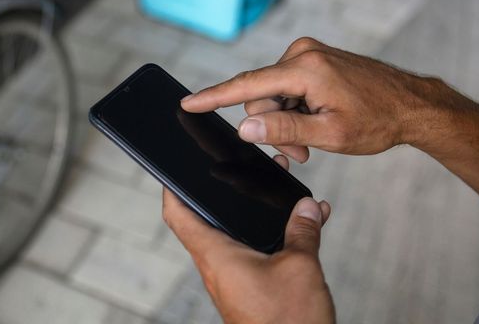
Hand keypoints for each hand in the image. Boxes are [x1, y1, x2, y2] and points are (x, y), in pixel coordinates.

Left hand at [163, 155, 334, 323]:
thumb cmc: (288, 322)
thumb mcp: (300, 266)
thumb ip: (303, 231)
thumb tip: (307, 206)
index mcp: (217, 256)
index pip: (178, 216)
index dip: (171, 189)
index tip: (173, 171)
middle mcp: (218, 267)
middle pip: (210, 220)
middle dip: (228, 194)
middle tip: (245, 172)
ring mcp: (233, 280)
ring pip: (238, 237)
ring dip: (256, 216)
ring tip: (282, 195)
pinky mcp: (250, 291)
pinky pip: (255, 254)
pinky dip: (273, 239)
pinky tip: (303, 229)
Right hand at [182, 37, 433, 160]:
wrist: (412, 105)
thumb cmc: (378, 120)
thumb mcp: (330, 134)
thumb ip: (284, 131)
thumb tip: (245, 127)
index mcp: (305, 68)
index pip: (248, 84)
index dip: (214, 97)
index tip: (188, 103)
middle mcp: (302, 53)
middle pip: (261, 96)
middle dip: (272, 126)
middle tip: (298, 152)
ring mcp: (309, 55)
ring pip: (273, 95)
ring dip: (285, 121)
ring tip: (311, 142)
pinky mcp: (314, 60)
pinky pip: (288, 88)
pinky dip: (294, 109)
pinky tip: (314, 123)